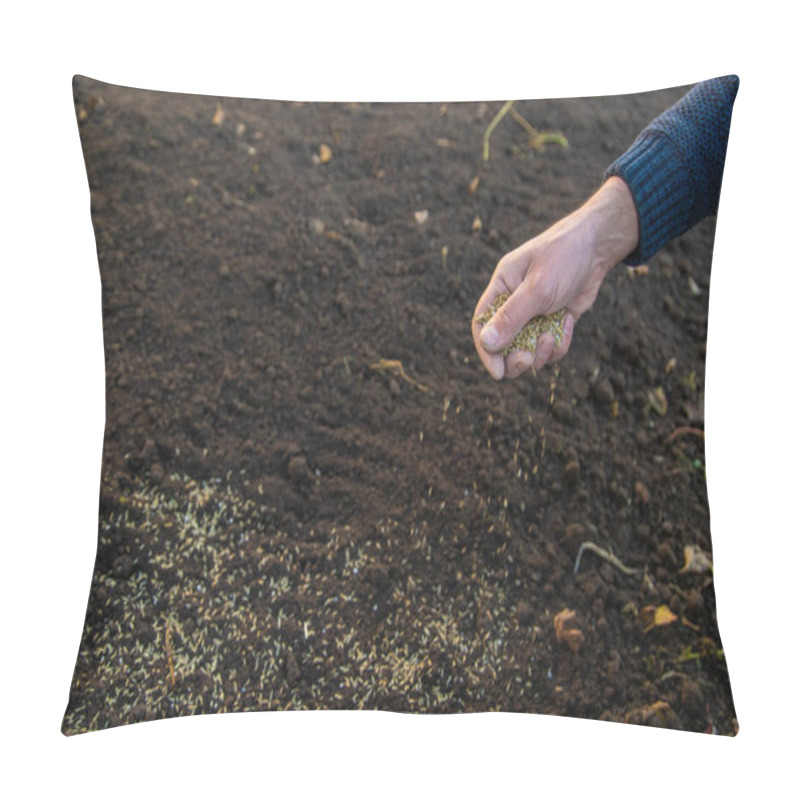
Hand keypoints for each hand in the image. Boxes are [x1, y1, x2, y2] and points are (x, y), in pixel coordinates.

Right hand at [472, 177, 638, 379]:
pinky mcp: (554, 320)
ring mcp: (534, 313)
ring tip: (553, 336)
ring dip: (541, 351)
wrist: (599, 246)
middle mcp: (514, 302)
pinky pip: (550, 345)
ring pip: (529, 349)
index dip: (486, 351)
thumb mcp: (537, 289)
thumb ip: (511, 317)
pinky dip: (560, 341)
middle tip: (529, 360)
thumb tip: (487, 343)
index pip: (482, 325)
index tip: (497, 372)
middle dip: (516, 358)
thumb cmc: (563, 257)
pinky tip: (569, 320)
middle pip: (504, 344)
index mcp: (501, 288)